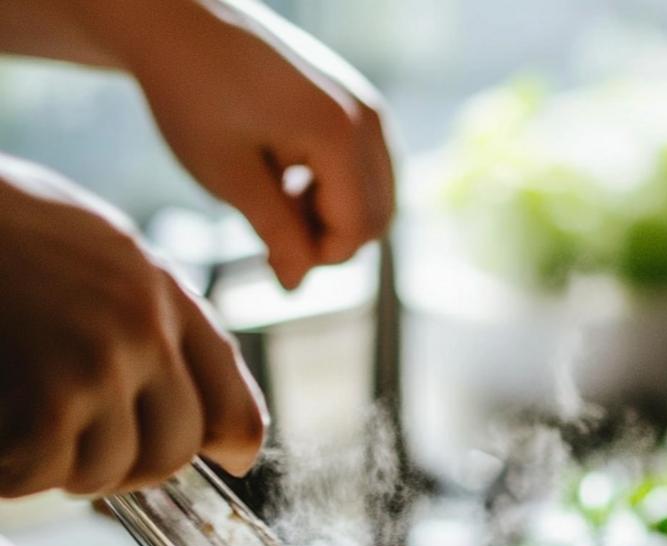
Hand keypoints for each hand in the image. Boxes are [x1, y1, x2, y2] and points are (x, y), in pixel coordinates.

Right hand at [0, 155, 266, 497]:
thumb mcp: (91, 245)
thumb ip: (141, 314)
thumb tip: (186, 407)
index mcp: (162, 290)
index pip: (236, 404)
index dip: (226, 445)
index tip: (216, 460)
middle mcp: (148, 325)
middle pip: (175, 453)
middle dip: (122, 466)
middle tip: (68, 447)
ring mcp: (106, 358)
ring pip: (108, 471)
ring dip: (53, 466)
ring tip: (15, 426)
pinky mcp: (56, 390)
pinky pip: (46, 472)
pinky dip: (7, 470)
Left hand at [124, 0, 395, 288]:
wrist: (178, 23)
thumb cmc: (193, 95)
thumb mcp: (230, 178)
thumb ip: (276, 235)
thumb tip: (297, 287)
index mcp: (339, 135)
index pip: (355, 232)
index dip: (315, 258)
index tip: (268, 255)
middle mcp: (367, 119)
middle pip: (377, 220)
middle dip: (330, 241)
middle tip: (272, 235)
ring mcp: (368, 107)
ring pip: (376, 198)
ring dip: (333, 217)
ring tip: (277, 203)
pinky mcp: (357, 103)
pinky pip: (368, 172)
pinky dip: (337, 190)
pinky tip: (291, 181)